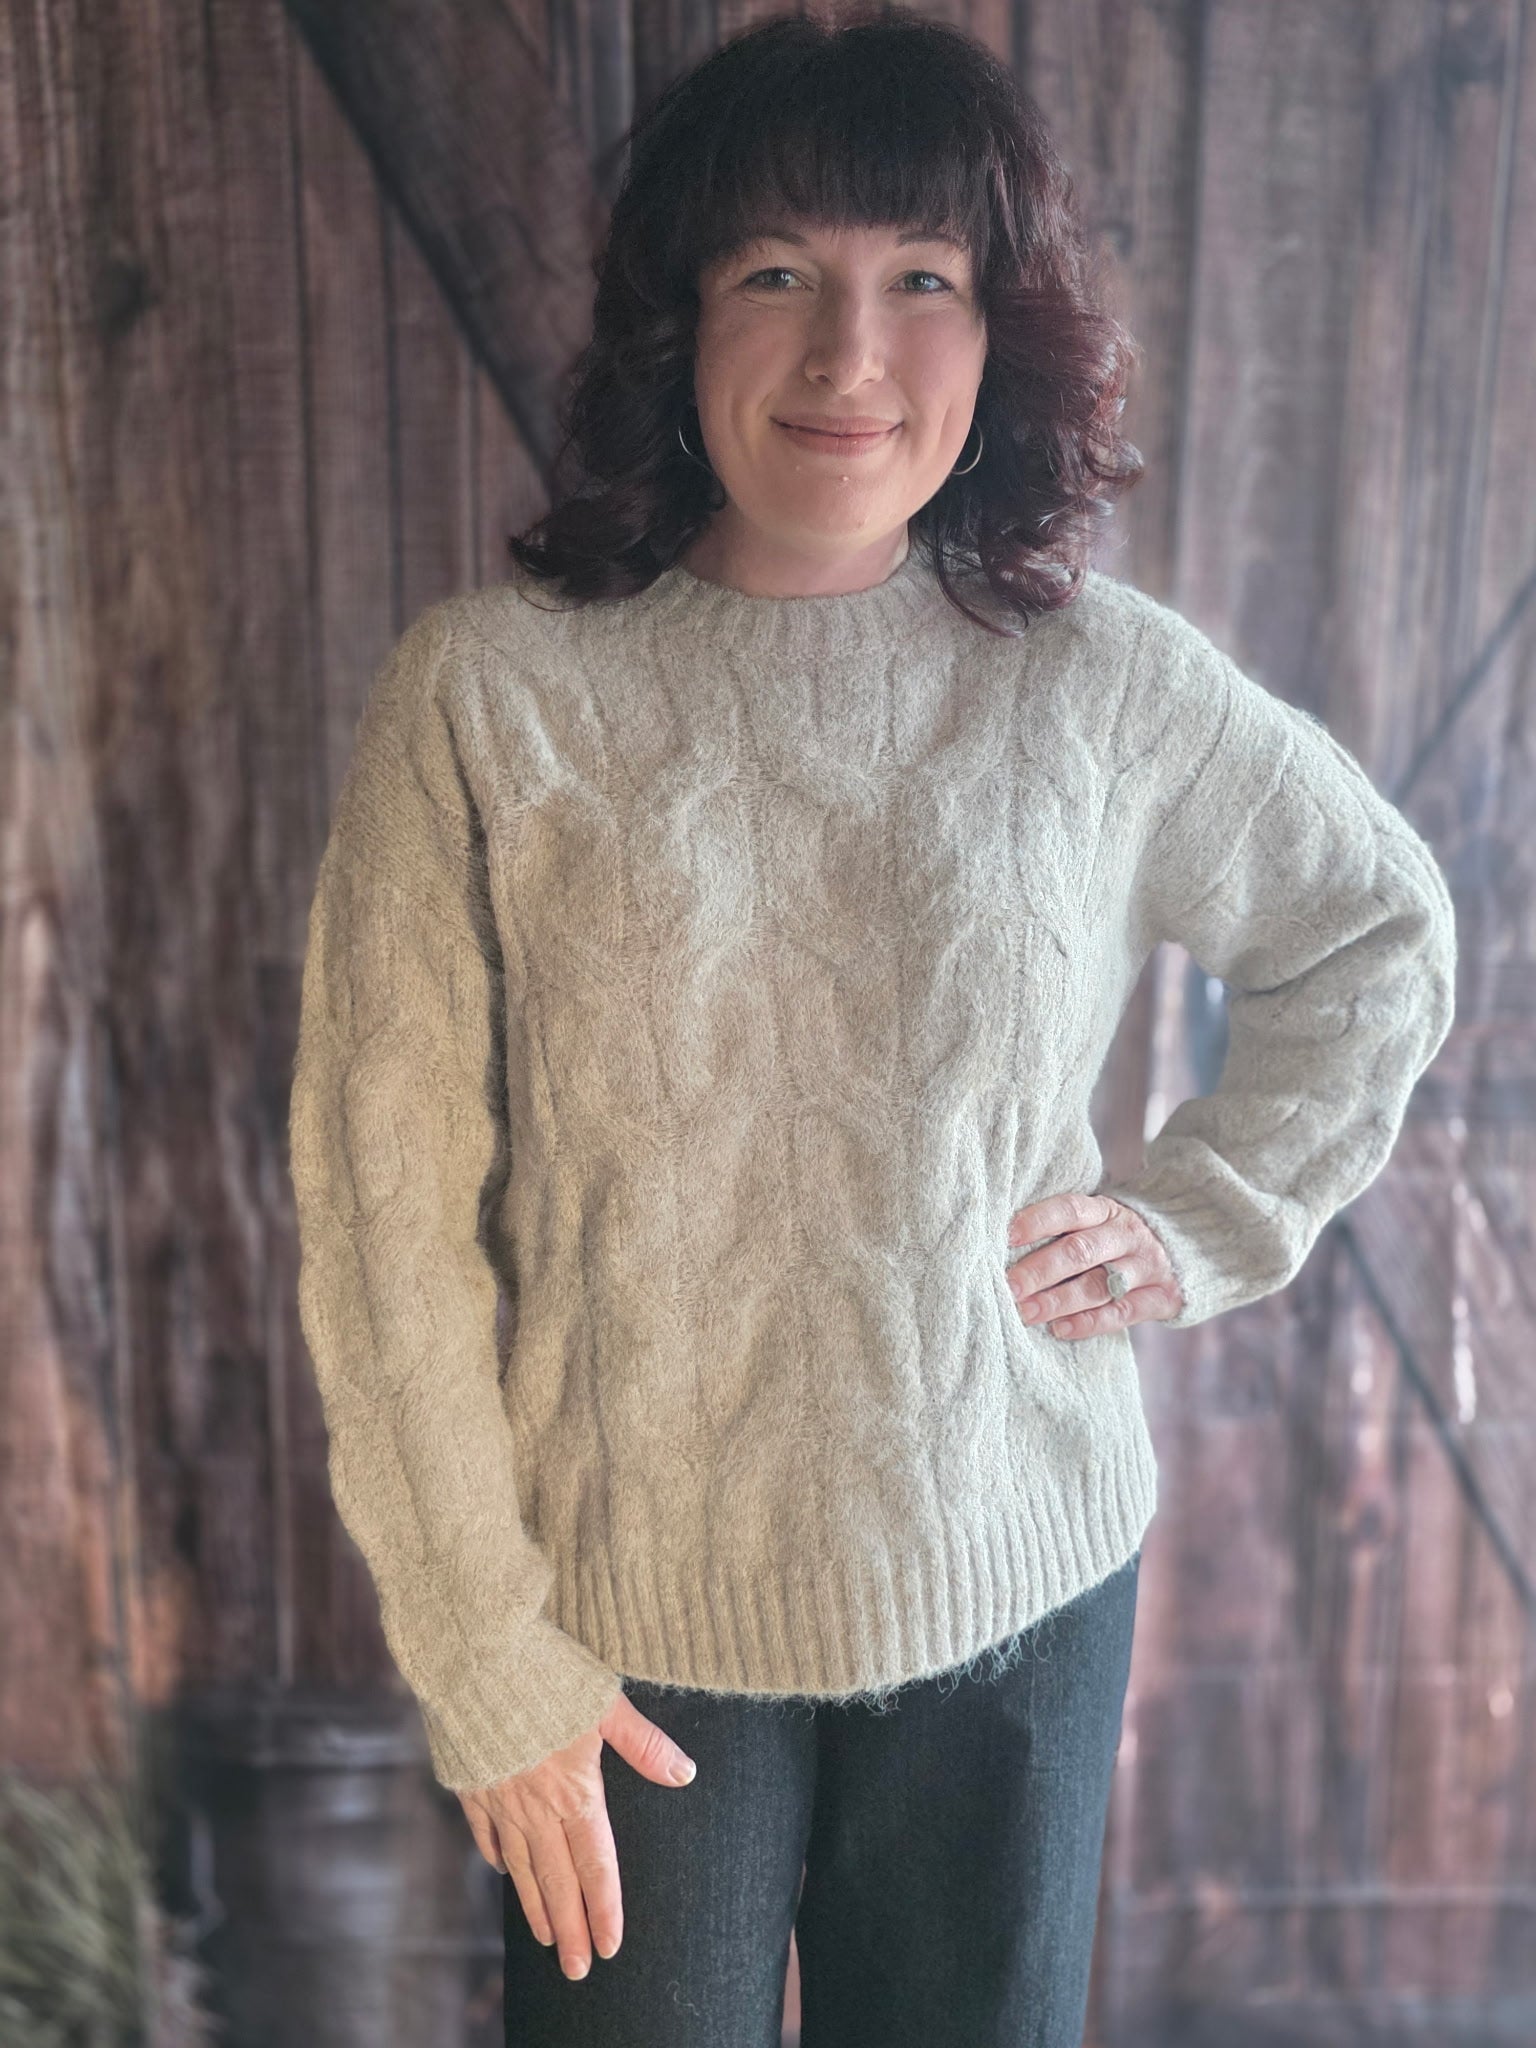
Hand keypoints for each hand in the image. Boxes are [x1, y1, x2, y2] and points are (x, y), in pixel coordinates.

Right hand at [456, 1690, 696, 1980]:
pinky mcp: (471, 1783)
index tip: (611, 1945)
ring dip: (536, 1906)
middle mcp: (535, 1806)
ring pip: (521, 1867)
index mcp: (573, 1790)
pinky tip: (505, 1872)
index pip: (595, 1863)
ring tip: (547, 1939)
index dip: (605, 1906)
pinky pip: (486, 1833)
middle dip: (571, 1928)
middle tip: (579, 1969)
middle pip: (557, 1879)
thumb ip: (643, 1743)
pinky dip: (497, 1857)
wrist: (473, 1656)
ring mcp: (499, 1798)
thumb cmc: (545, 1671)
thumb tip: (684, 1773)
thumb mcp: (604, 1701)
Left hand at [1005, 1190, 1183, 1336]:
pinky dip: (1089, 1322)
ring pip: (1099, 1284)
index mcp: (1106, 1210)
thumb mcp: (1096, 1223)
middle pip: (1080, 1251)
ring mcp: (1146, 1266)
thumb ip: (1062, 1232)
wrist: (1185, 1251)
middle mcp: (1127, 1234)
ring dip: (1058, 1301)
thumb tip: (1003, 1249)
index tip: (1006, 1237)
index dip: (1038, 1221)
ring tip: (1025, 1313)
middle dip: (1039, 1270)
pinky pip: (1122, 1312)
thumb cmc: (1115, 1240)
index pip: (1070, 1210)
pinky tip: (1060, 1329)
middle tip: (1008, 1287)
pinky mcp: (1162, 1297)